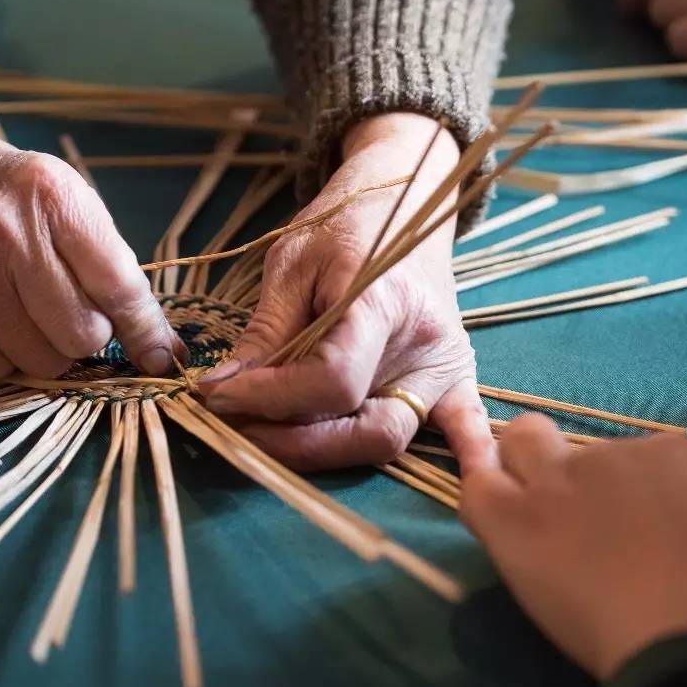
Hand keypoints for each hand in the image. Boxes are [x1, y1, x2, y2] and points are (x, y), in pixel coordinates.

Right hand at [0, 88, 184, 380]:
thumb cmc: (0, 194)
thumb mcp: (60, 198)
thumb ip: (110, 265)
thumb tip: (162, 347)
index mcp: (54, 196)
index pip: (120, 287)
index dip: (146, 332)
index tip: (161, 356)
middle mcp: (7, 233)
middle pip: (84, 336)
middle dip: (89, 336)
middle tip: (69, 311)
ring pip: (42, 363)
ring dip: (47, 351)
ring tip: (26, 310)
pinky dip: (3, 358)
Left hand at [200, 112, 495, 471]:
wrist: (404, 197)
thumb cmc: (344, 223)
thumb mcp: (291, 263)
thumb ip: (266, 332)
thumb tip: (222, 391)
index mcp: (383, 300)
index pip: (332, 379)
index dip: (269, 398)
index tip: (216, 394)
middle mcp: (425, 341)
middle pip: (368, 426)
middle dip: (292, 442)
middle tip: (234, 425)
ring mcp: (446, 362)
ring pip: (393, 437)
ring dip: (328, 452)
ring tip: (271, 437)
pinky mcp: (456, 372)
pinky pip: (466, 424)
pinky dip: (466, 456)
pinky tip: (470, 489)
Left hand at [460, 415, 686, 678]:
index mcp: (675, 455)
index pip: (646, 458)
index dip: (644, 492)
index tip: (654, 529)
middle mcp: (611, 457)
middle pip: (577, 445)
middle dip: (573, 465)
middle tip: (587, 515)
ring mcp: (558, 487)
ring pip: (522, 448)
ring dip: (521, 461)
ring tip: (527, 496)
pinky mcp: (514, 526)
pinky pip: (477, 487)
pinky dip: (474, 481)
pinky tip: (480, 492)